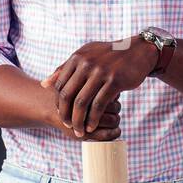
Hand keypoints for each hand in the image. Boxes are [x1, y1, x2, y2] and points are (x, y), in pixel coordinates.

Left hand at [40, 36, 157, 138]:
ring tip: (79, 131)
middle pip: (68, 95)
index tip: (62, 114)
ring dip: (78, 120)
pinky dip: (93, 119)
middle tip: (67, 126)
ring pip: (82, 103)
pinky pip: (99, 105)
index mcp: (77, 58)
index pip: (60, 85)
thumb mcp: (85, 56)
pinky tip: (92, 127)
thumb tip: (44, 84)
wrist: (138, 51)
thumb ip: (64, 69)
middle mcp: (86, 64)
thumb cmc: (109, 56)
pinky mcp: (114, 81)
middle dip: (65, 114)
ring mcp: (100, 72)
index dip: (58, 103)